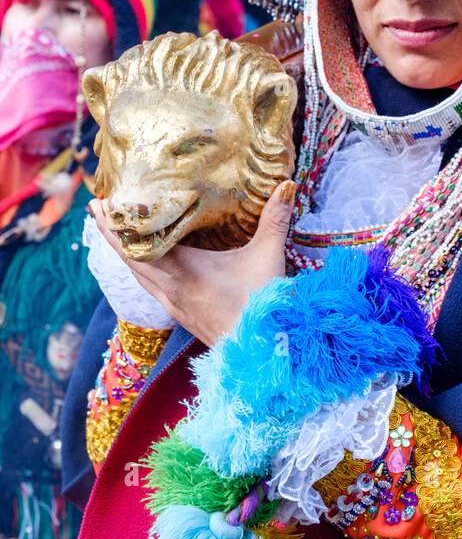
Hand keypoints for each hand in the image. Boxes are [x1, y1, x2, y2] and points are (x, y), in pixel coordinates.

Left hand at [88, 180, 295, 347]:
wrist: (262, 353)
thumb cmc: (262, 305)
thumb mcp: (268, 256)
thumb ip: (275, 219)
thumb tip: (286, 184)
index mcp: (184, 272)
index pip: (139, 245)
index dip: (117, 225)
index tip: (101, 203)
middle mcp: (171, 289)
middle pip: (129, 259)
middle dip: (111, 233)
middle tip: (97, 208)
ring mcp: (174, 305)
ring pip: (137, 275)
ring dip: (123, 252)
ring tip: (114, 231)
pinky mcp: (182, 315)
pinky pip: (149, 287)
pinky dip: (139, 269)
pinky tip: (145, 264)